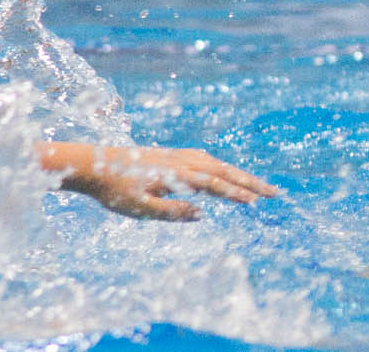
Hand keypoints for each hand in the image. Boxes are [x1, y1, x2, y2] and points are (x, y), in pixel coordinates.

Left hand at [44, 142, 277, 221]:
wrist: (93, 163)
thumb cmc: (115, 190)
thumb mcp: (139, 208)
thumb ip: (172, 212)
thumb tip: (202, 213)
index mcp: (179, 174)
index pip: (216, 185)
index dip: (238, 194)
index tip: (257, 202)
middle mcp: (184, 161)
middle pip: (226, 171)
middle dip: (251, 182)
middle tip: (275, 193)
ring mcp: (180, 155)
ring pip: (219, 164)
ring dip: (241, 174)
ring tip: (258, 186)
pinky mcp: (173, 155)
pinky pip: (208, 160)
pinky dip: (224, 167)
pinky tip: (225, 172)